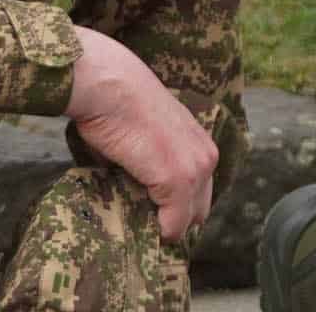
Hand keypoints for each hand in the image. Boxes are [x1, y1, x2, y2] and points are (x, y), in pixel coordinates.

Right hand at [67, 26, 217, 241]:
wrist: (109, 84)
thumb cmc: (118, 105)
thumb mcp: (147, 135)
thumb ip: (152, 164)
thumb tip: (137, 191)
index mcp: (201, 143)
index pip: (199, 192)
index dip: (176, 208)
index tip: (151, 215)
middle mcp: (206, 156)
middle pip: (199, 210)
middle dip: (174, 221)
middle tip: (144, 225)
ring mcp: (195, 168)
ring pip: (188, 220)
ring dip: (165, 227)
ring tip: (138, 226)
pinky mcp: (177, 179)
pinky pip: (173, 223)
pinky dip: (158, 231)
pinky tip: (139, 226)